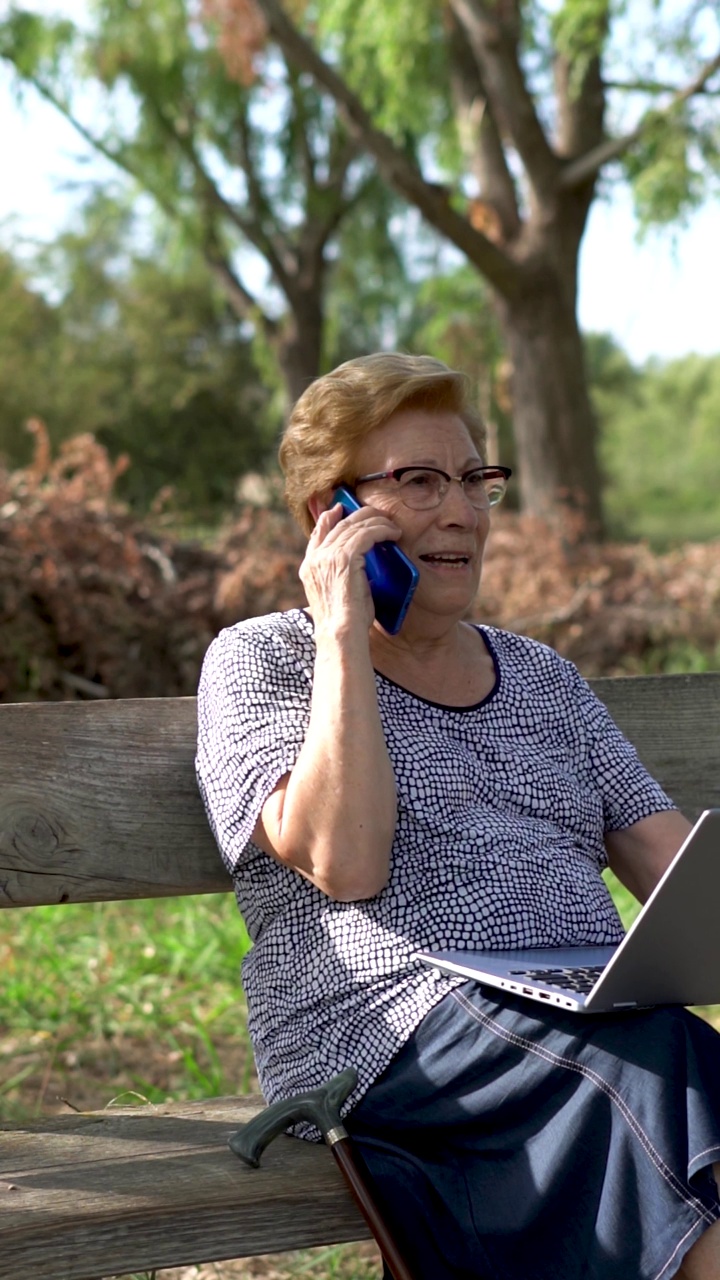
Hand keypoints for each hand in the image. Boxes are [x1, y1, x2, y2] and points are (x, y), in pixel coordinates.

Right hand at [299, 502, 401, 634]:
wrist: (341, 634)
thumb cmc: (345, 623)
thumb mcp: (338, 595)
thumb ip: (341, 575)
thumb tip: (360, 563)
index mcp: (309, 567)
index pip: (317, 532)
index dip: (329, 517)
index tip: (340, 508)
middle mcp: (315, 558)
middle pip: (339, 524)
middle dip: (361, 515)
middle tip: (379, 515)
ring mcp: (327, 556)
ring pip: (354, 525)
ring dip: (377, 522)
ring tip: (392, 526)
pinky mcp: (344, 557)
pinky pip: (366, 533)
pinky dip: (382, 530)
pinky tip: (393, 533)